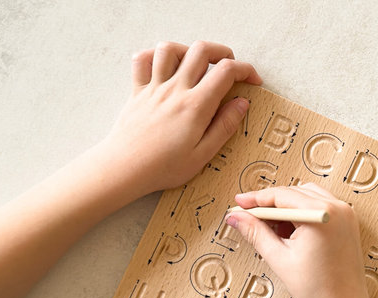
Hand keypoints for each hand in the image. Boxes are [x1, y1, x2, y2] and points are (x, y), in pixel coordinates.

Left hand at [99, 41, 261, 198]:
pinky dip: (153, 56)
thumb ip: (224, 126)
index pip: (226, 72)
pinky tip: (164, 67)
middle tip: (229, 68)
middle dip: (222, 52)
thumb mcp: (202, 155)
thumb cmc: (163, 168)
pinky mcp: (137, 91)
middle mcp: (175, 90)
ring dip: (187, 50)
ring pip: (170, 49)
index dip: (245, 70)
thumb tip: (242, 104)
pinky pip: (142, 60)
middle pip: (201, 50)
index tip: (252, 81)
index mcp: (196, 106)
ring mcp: (154, 88)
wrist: (125, 169)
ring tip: (195, 65)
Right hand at [227, 184, 371, 297]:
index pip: (282, 195)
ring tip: (271, 230)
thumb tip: (236, 217)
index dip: (257, 198)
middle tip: (249, 217)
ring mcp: (346, 215)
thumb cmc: (317, 290)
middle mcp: (338, 209)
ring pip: (308, 197)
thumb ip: (255, 233)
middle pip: (295, 193)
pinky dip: (303, 214)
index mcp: (322, 215)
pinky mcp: (348, 224)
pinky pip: (321, 208)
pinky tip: (290, 233)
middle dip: (270, 204)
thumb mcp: (279, 258)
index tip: (239, 203)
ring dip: (286, 208)